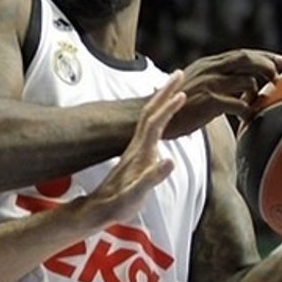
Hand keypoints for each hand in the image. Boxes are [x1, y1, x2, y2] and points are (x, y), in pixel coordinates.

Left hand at [77, 72, 185, 227]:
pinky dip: (159, 116)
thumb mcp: (135, 194)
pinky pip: (150, 127)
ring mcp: (136, 149)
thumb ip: (152, 177)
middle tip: (180, 73)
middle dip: (165, 91)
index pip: (156, 123)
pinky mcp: (136, 154)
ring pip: (149, 117)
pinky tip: (164, 114)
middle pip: (151, 112)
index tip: (183, 92)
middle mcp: (137, 146)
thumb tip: (170, 160)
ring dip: (162, 100)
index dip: (168, 107)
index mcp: (140, 152)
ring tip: (175, 87)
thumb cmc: (118, 204)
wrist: (99, 208)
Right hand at [160, 49, 281, 138]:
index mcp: (208, 63)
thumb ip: (216, 81)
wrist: (152, 116)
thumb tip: (241, 86)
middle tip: (280, 76)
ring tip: (259, 102)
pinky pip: (239, 104)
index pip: (243, 53)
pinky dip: (248, 111)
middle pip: (248, 59)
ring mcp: (209, 84)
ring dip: (259, 92)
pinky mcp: (208, 101)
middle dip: (268, 66)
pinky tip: (248, 118)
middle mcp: (210, 69)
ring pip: (247, 81)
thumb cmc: (176, 106)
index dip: (265, 56)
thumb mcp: (196, 84)